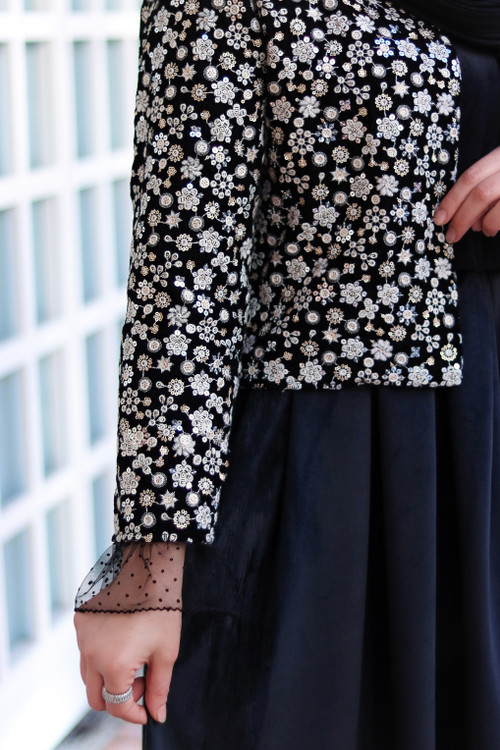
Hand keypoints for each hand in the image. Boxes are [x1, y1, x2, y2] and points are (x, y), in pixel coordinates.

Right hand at [74, 608, 181, 724]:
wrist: (147, 567)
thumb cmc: (161, 608)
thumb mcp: (166, 652)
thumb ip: (160, 688)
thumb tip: (157, 715)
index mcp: (113, 665)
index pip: (117, 706)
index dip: (134, 713)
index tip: (148, 710)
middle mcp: (90, 654)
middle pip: (96, 697)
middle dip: (118, 699)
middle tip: (142, 681)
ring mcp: (82, 637)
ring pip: (87, 675)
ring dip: (107, 678)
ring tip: (134, 658)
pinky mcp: (80, 621)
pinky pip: (84, 650)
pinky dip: (99, 655)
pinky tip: (122, 640)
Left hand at [434, 145, 499, 242]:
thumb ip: (484, 188)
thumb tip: (461, 216)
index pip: (471, 177)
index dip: (452, 200)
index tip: (439, 219)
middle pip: (481, 193)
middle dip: (462, 217)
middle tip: (452, 235)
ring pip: (497, 206)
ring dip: (484, 224)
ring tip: (484, 230)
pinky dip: (496, 224)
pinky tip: (495, 229)